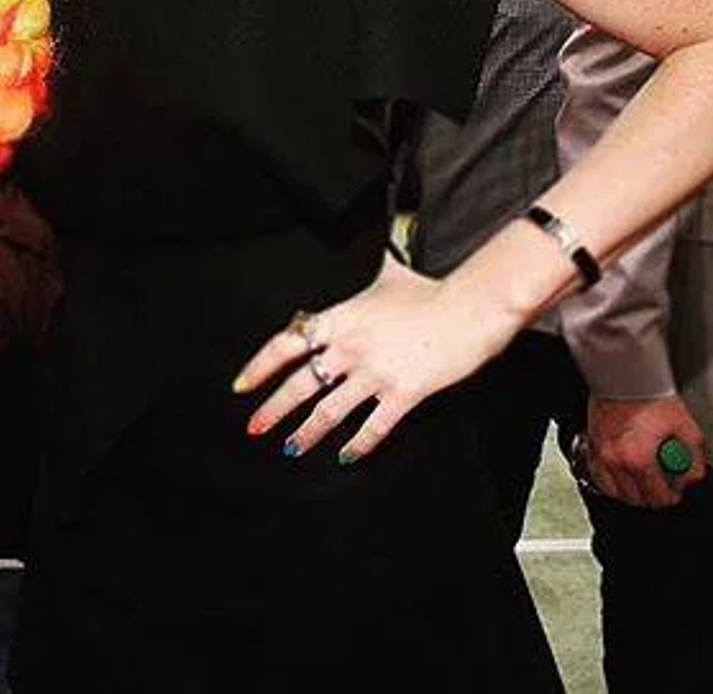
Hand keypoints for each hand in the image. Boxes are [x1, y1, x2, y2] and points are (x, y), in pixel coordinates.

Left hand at [234, 256, 517, 463]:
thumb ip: (372, 277)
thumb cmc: (432, 291)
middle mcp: (350, 348)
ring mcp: (375, 373)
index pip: (286, 343)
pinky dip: (358, 446)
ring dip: (307, 433)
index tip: (242, 386)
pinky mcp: (402, 394)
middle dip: (274, 409)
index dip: (259, 366)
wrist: (470, 307)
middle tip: (255, 428)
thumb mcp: (390, 275)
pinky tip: (346, 456)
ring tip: (292, 447)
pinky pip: (373, 427)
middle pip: (300, 384)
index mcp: (340, 320)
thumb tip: (376, 255)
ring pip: (330, 411)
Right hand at [582, 395, 707, 508]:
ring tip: (643, 478)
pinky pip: (599, 476)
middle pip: (636, 499)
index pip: (659, 498)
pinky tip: (622, 472)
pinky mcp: (591, 445)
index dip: (673, 496)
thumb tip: (689, 478)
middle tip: (663, 483)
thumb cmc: (652, 397)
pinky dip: (611, 480)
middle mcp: (616, 461)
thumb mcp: (689, 430)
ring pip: (615, 492)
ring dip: (631, 491)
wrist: (625, 376)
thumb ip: (694, 461)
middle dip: (653, 496)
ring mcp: (600, 454)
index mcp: (639, 460)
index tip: (676, 489)